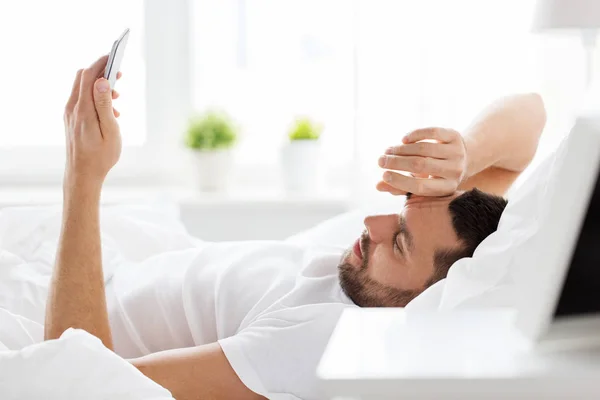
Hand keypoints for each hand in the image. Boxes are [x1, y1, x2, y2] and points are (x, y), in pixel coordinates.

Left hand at [63, 55, 122, 190]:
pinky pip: (82, 99)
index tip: (115, 57)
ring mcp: (70, 113)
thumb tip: (102, 81)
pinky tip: (110, 111)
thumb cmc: (101, 156)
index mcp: (83, 109)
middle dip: (102, 72)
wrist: (83, 175)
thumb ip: (104, 105)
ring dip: (100, 86)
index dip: (102, 63)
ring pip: (83, 87)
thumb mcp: (109, 131)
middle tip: (119, 76)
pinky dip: (96, 97)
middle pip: (83, 77)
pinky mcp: (71, 118)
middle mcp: (72, 108)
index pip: (89, 75)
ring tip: (117, 99)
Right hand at [376, 127, 467, 196]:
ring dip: (401, 149)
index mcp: (446, 188)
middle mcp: (454, 171)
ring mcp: (457, 153)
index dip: (400, 181)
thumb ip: (400, 187)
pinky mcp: (455, 137)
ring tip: (388, 151)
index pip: (420, 187)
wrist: (462, 158)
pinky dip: (415, 134)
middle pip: (420, 165)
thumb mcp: (421, 184)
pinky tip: (403, 140)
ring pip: (424, 149)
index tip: (383, 175)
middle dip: (396, 163)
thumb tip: (378, 186)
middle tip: (380, 161)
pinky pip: (432, 132)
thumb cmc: (434, 176)